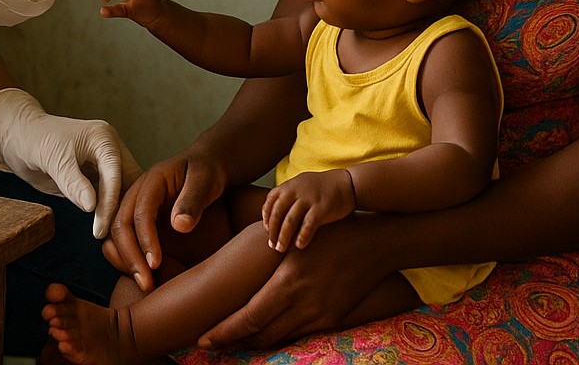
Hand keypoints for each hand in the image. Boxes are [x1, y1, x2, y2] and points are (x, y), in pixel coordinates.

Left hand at [0, 88, 140, 238]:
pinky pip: (107, 198)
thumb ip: (73, 183)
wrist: (18, 138)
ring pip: (121, 192)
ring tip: (112, 239)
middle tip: (116, 239)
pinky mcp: (95, 179)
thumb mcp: (53, 160)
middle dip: (123, 208)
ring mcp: (103, 165)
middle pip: (127, 183)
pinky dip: (107, 213)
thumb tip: (93, 207)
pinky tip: (106, 231)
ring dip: (118, 213)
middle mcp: (109, 150)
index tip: (102, 228)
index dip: (111, 202)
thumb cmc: (34, 140)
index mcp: (104, 138)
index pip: (115, 173)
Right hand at [102, 150, 227, 291]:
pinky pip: (120, 241)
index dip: (146, 239)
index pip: (141, 212)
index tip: (155, 264)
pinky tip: (144, 275)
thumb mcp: (206, 181)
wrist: (206, 167)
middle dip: (130, 257)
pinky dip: (126, 259)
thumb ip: (194, 201)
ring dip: (125, 261)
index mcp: (153, 180)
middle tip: (147, 284)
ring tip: (145, 284)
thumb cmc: (208, 173)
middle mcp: (137, 193)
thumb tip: (180, 226)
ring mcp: (134, 207)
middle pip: (120, 225)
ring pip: (114, 236)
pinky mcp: (136, 221)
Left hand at [198, 213, 399, 349]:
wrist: (375, 244)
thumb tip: (235, 275)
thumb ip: (268, 264)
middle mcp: (303, 304)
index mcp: (288, 283)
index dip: (224, 333)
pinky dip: (278, 337)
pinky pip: (298, 334)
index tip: (203, 339)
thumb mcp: (293, 243)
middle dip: (232, 342)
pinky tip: (265, 334)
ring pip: (278, 338)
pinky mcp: (332, 319)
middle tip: (209, 344)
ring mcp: (319, 315)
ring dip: (253, 342)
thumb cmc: (329, 234)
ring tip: (231, 342)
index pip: (248, 318)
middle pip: (260, 335)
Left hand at [262, 169, 354, 250]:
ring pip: (290, 220)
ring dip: (284, 237)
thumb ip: (287, 198)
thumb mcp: (301, 186)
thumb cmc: (321, 189)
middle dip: (272, 231)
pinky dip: (302, 236)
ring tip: (281, 249)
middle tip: (272, 246)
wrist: (347, 183)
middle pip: (277, 213)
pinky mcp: (322, 207)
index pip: (270, 202)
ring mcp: (309, 198)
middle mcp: (296, 190)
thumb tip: (272, 219)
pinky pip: (308, 224)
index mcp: (289, 185)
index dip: (266, 217)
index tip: (266, 231)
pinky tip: (299, 246)